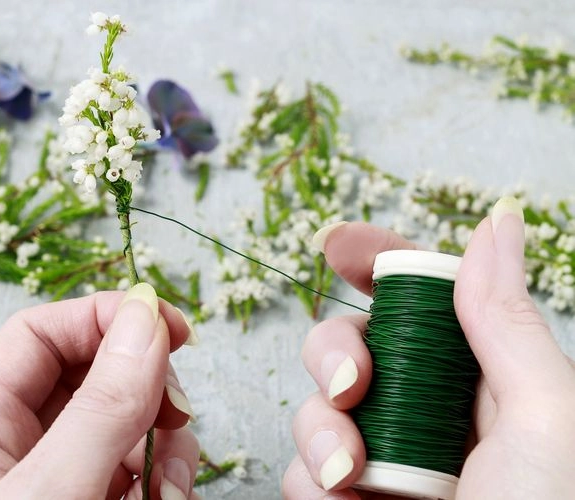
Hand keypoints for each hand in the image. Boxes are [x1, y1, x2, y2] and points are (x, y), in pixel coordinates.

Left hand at [0, 283, 199, 498]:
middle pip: (98, 378)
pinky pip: (148, 472)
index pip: (39, 335)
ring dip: (168, 446)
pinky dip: (169, 483)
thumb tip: (146, 317)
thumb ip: (99, 410)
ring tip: (167, 491)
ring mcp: (69, 484)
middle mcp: (26, 454)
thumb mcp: (48, 493)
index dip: (102, 317)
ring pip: (134, 428)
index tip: (165, 326)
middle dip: (149, 389)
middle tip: (178, 412)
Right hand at [283, 198, 574, 498]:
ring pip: (314, 402)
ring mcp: (382, 457)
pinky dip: (309, 478)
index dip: (379, 260)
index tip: (337, 244)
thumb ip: (504, 321)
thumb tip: (495, 225)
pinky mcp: (348, 499)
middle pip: (351, 340)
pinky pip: (300, 465)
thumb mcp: (545, 420)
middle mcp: (425, 413)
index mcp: (481, 381)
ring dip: (320, 427)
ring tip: (352, 472)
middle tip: (353, 384)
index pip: (421, 298)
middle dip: (334, 350)